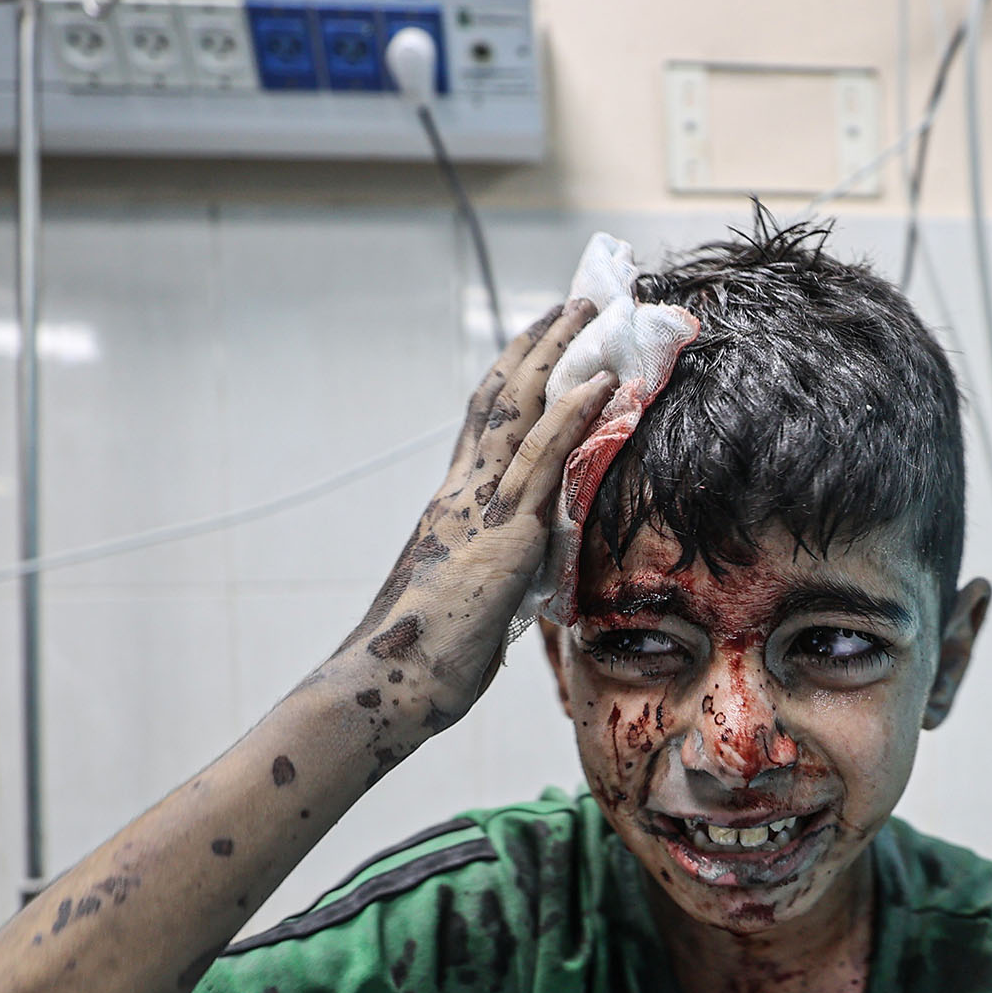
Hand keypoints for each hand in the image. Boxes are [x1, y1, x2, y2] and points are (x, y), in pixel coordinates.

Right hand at [343, 301, 612, 715]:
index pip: (484, 428)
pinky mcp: (504, 533)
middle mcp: (461, 495)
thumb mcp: (471, 608)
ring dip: (558, 356)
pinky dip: (572, 413)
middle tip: (570, 304)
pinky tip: (601, 381)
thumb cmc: (422, 665)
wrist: (390, 687)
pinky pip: (542, 459)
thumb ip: (496, 581)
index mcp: (452, 510)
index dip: (512, 380)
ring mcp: (479, 508)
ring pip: (520, 411)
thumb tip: (519, 585)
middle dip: (536, 346)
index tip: (539, 343)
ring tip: (589, 314)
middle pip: (499, 399)